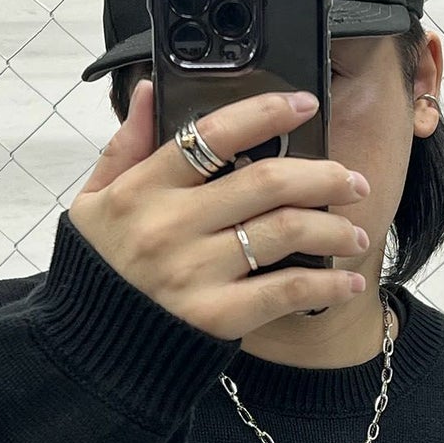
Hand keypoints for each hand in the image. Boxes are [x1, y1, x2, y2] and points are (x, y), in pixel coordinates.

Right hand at [70, 79, 369, 339]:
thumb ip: (123, 147)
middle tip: (351, 181)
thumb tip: (147, 90)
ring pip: (285, 231)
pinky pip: (284, 291)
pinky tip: (347, 283)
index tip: (304, 106)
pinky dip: (325, 284)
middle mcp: (171, 227)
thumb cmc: (98, 273)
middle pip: (266, 182)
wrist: (89, 351)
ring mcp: (195, 273)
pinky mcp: (215, 317)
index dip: (266, 113)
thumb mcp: (93, 202)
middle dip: (323, 176)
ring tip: (355, 231)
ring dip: (333, 228)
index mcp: (142, 190)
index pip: (213, 135)